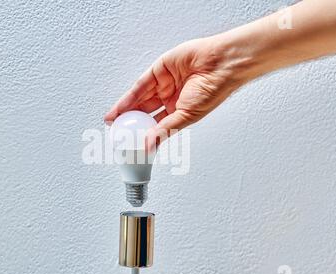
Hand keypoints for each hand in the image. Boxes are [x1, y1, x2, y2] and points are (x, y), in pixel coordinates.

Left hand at [104, 0, 335, 151]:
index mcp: (178, 111)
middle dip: (128, 121)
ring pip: (139, 98)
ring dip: (125, 110)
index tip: (128, 142)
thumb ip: (165, 131)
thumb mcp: (186, 116)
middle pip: (143, 111)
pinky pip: (141, 85)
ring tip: (112, 121)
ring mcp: (164, 84)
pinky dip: (129, 97)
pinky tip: (119, 107)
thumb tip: (149, 147)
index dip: (140, 132)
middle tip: (115, 131)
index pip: (154, 125)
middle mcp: (169, 98)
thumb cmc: (215, 90)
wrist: (223, 64)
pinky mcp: (159, 70)